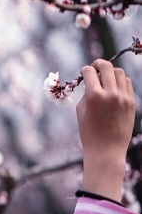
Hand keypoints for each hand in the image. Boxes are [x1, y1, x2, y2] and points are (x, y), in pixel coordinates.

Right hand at [77, 59, 135, 200]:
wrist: (107, 149)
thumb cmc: (89, 132)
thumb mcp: (81, 110)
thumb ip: (86, 93)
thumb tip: (91, 81)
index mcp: (94, 96)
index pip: (90, 72)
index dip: (85, 70)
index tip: (84, 71)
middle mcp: (111, 94)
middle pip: (107, 67)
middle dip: (99, 64)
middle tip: (95, 66)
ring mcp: (124, 98)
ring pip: (120, 73)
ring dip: (111, 72)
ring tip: (105, 77)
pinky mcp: (132, 102)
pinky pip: (127, 84)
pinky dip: (120, 81)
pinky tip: (114, 87)